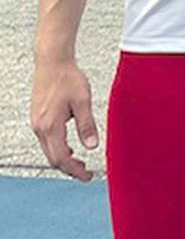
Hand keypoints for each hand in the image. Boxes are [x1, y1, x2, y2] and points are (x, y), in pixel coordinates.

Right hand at [30, 57, 98, 180]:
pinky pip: (46, 141)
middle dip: (69, 169)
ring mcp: (36, 122)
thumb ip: (87, 125)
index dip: (75, 170)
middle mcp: (39, 127)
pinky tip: (71, 148)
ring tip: (80, 163)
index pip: (62, 157)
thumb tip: (92, 146)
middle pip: (53, 158)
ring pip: (48, 150)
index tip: (87, 176)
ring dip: (63, 159)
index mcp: (50, 125)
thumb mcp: (83, 101)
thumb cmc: (68, 78)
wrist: (52, 62)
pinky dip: (58, 149)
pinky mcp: (38, 118)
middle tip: (86, 174)